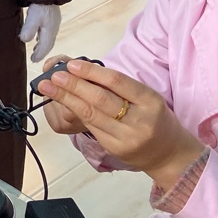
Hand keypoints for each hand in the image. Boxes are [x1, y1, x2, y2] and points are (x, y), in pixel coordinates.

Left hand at [19, 4, 60, 62]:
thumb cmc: (40, 4)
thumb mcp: (33, 18)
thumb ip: (28, 30)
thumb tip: (24, 40)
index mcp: (50, 31)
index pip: (45, 47)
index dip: (39, 55)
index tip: (33, 60)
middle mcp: (54, 28)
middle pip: (48, 44)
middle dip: (42, 52)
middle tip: (34, 58)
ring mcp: (54, 23)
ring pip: (48, 38)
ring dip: (42, 46)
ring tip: (36, 50)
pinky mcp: (51, 18)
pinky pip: (48, 32)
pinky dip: (43, 38)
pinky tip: (38, 36)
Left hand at [39, 60, 204, 187]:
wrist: (168, 153)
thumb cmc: (155, 118)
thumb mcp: (147, 98)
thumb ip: (120, 87)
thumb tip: (84, 71)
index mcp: (150, 101)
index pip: (117, 82)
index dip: (92, 72)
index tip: (72, 64)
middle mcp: (139, 120)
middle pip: (100, 99)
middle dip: (73, 86)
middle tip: (54, 75)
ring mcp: (126, 137)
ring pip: (90, 114)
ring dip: (66, 99)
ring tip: (49, 87)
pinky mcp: (114, 148)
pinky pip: (91, 126)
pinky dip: (75, 112)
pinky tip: (63, 102)